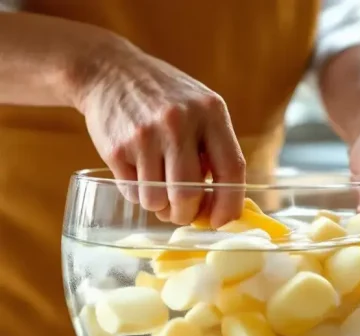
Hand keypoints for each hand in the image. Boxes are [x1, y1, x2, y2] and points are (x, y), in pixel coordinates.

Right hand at [74, 39, 245, 226]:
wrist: (110, 71)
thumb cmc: (166, 99)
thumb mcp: (202, 109)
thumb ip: (216, 149)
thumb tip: (223, 205)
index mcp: (211, 112)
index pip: (231, 169)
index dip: (229, 204)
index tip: (223, 221)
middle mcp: (179, 122)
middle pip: (188, 195)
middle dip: (187, 214)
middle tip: (184, 212)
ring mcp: (145, 135)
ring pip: (157, 201)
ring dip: (161, 207)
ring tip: (161, 189)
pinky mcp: (116, 147)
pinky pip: (133, 193)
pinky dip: (139, 194)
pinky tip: (140, 173)